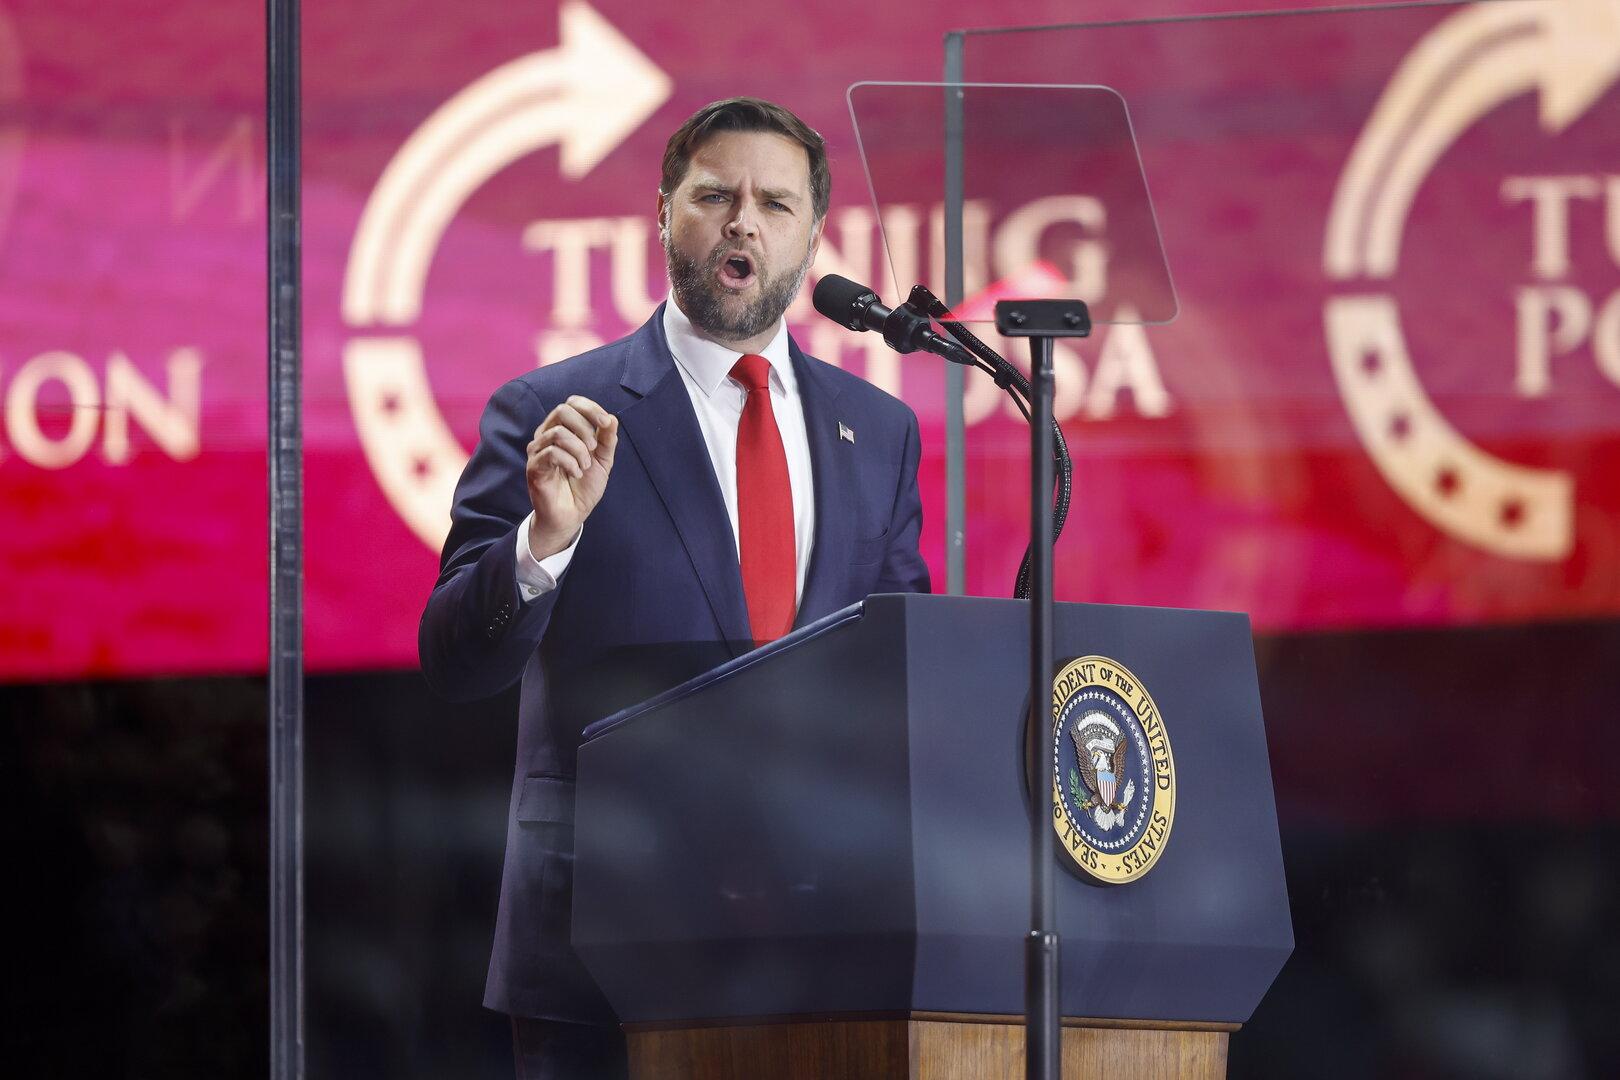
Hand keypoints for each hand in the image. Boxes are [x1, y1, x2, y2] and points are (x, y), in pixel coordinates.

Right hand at [525, 395, 617, 559]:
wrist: (572, 515)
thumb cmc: (584, 486)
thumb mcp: (602, 460)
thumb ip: (607, 440)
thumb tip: (612, 418)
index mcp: (563, 428)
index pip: (572, 403)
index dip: (591, 409)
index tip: (605, 424)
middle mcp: (547, 435)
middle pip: (562, 410)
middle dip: (584, 427)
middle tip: (593, 448)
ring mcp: (538, 450)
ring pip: (558, 432)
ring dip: (579, 450)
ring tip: (585, 467)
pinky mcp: (534, 467)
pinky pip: (551, 453)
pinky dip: (570, 462)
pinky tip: (576, 473)